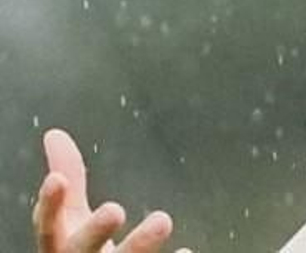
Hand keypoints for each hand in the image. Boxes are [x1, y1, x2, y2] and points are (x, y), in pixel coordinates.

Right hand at [33, 128, 187, 252]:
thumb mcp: (72, 217)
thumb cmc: (83, 251)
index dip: (49, 205)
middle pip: (79, 252)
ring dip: (139, 245)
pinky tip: (187, 252)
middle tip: (114, 208)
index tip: (56, 179)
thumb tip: (55, 135)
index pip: (47, 227)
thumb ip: (70, 180)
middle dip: (93, 232)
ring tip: (162, 219)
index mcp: (61, 244)